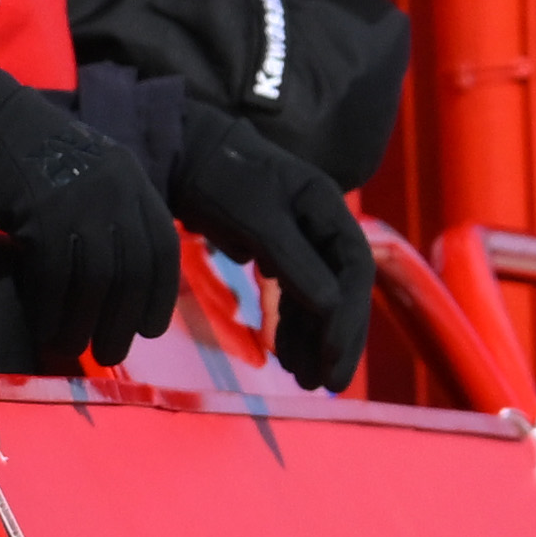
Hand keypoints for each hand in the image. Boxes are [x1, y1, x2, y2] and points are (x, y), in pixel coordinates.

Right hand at [0, 65, 183, 367]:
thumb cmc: (30, 154)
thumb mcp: (88, 176)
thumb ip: (109, 216)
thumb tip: (120, 282)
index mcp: (133, 181)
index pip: (161, 248)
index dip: (159, 293)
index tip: (150, 327)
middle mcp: (116, 190)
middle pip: (132, 270)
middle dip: (123, 318)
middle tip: (111, 352)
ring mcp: (80, 200)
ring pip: (97, 278)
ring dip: (86, 321)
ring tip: (74, 346)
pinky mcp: (41, 211)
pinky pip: (56, 273)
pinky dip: (53, 306)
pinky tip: (46, 325)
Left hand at [166, 109, 374, 386]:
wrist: (179, 152)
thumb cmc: (219, 177)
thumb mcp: (258, 218)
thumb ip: (296, 262)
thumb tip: (332, 310)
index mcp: (329, 210)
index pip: (356, 272)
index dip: (350, 318)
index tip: (334, 358)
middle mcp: (324, 227)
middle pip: (345, 292)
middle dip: (337, 339)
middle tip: (325, 383)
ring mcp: (302, 242)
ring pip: (320, 300)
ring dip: (315, 340)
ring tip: (303, 379)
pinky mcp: (278, 253)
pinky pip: (296, 298)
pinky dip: (292, 328)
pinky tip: (284, 354)